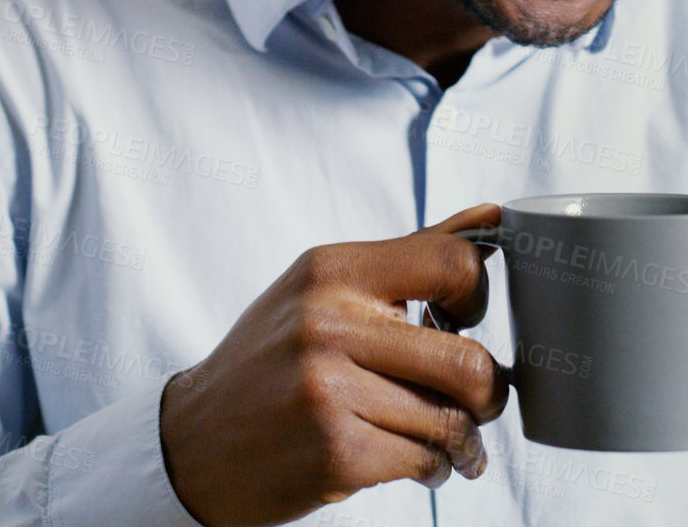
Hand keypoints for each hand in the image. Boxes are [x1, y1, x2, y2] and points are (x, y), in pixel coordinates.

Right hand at [159, 204, 508, 525]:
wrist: (193, 443)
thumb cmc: (273, 358)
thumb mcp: (327, 287)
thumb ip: (414, 254)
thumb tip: (493, 217)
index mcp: (332, 271)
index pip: (451, 263)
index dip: (478, 296)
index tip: (466, 319)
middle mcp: (328, 324)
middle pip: (468, 361)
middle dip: (489, 390)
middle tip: (481, 399)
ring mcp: (328, 391)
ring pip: (451, 419)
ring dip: (464, 439)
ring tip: (454, 442)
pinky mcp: (334, 453)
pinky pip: (423, 460)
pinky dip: (434, 469)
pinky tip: (422, 465)